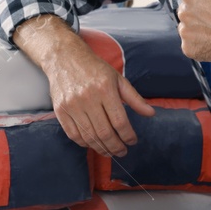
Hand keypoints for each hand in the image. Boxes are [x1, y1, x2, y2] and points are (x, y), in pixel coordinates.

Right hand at [13, 15, 154, 157]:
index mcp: (104, 89)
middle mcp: (87, 98)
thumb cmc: (94, 68)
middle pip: (104, 133)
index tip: (132, 141)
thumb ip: (134, 98)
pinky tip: (93, 144)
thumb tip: (151, 113)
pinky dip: (84, 143)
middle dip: (116, 147)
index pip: (119, 121)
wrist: (64, 57)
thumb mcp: (117, 78)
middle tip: (122, 151)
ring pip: (89, 137)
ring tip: (110, 151)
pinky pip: (73, 134)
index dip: (128, 136)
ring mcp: (72, 105)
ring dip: (101, 148)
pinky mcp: (60, 110)